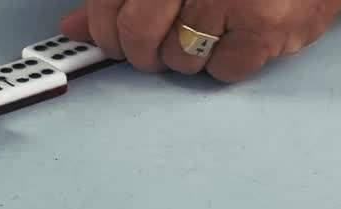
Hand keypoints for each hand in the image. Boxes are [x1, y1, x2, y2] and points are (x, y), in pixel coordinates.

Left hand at [59, 0, 340, 81]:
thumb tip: (78, 27)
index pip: (111, 3)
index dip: (103, 29)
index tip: (106, 39)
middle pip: (138, 34)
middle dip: (140, 52)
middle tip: (152, 50)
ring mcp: (230, 2)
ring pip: (180, 58)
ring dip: (186, 58)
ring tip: (207, 34)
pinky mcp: (263, 28)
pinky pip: (223, 71)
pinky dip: (224, 65)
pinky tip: (236, 41)